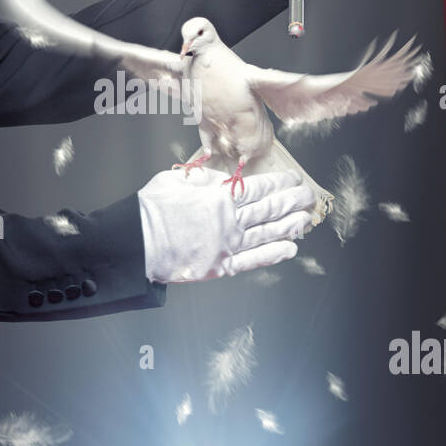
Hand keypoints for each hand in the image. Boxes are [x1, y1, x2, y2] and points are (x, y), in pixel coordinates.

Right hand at [137, 166, 315, 283]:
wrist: (136, 243)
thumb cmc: (151, 210)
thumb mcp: (177, 181)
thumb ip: (204, 179)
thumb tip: (223, 178)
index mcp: (219, 197)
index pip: (258, 189)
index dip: (279, 184)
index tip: (293, 180)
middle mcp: (230, 222)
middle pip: (269, 210)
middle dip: (292, 202)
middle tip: (308, 197)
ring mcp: (227, 245)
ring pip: (267, 233)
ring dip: (289, 226)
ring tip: (305, 220)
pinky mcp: (220, 266)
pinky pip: (253, 260)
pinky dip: (273, 254)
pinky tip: (289, 249)